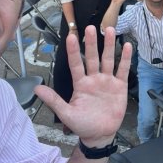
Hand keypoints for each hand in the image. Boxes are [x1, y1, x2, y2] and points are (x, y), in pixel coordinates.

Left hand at [34, 26, 131, 146]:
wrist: (100, 135)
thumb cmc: (82, 124)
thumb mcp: (66, 113)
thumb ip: (53, 100)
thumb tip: (36, 89)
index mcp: (80, 84)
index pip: (76, 64)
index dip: (73, 51)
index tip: (70, 37)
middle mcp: (93, 78)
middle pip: (92, 57)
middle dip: (91, 43)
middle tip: (90, 27)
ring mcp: (107, 81)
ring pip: (108, 59)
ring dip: (108, 45)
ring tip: (109, 30)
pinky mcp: (119, 86)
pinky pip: (122, 70)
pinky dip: (125, 58)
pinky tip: (126, 46)